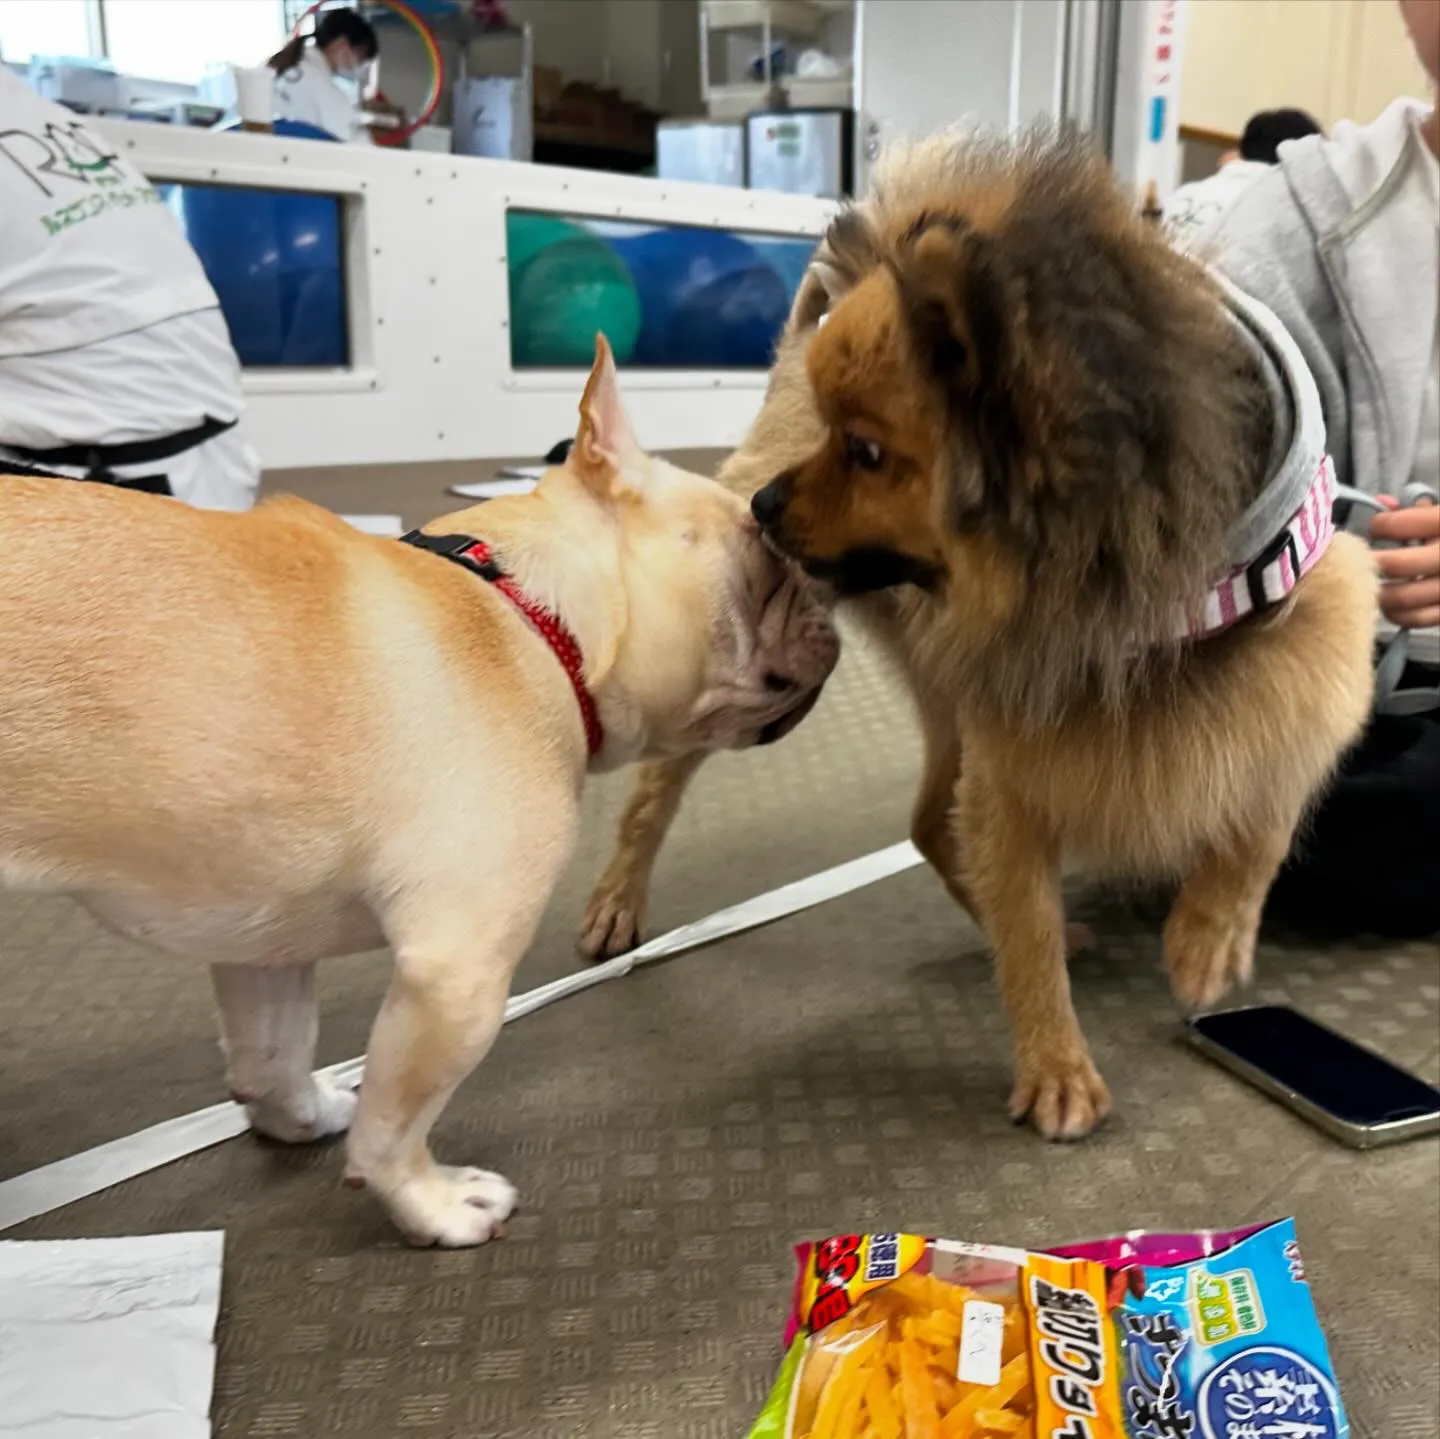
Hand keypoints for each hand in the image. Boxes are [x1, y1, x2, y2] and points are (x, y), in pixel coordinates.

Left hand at [1371, 498, 1439, 628]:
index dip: (1379, 525)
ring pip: (1401, 597)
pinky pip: (1415, 618)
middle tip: (1360, 559)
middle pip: (1395, 565)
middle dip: (1370, 561)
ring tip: (1369, 582)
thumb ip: (1418, 509)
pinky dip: (1396, 613)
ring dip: (1378, 590)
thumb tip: (1383, 503)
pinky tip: (1390, 603)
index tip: (1375, 527)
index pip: (1399, 524)